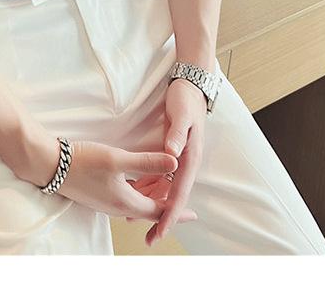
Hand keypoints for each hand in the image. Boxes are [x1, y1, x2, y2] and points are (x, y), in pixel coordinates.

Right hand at [33, 136, 198, 224]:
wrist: (50, 165)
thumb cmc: (84, 162)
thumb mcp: (118, 159)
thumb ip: (147, 162)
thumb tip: (175, 164)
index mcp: (126, 202)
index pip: (159, 212)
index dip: (178, 211)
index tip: (194, 215)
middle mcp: (117, 207)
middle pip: (149, 210)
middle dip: (166, 205)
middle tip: (182, 198)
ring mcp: (106, 202)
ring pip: (137, 204)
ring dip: (152, 198)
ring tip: (164, 188)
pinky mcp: (98, 195)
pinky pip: (125, 198)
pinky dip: (138, 192)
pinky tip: (138, 181)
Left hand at [129, 77, 206, 245]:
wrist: (190, 86)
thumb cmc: (186, 101)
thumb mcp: (181, 116)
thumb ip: (176, 135)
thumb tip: (171, 155)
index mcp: (189, 158)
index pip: (178, 193)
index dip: (170, 214)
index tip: (161, 230)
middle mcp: (185, 162)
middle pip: (172, 197)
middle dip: (161, 219)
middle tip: (149, 239)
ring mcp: (178, 159)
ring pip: (164, 189)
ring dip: (151, 204)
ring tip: (133, 221)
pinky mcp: (171, 153)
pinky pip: (159, 176)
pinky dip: (148, 187)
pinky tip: (135, 192)